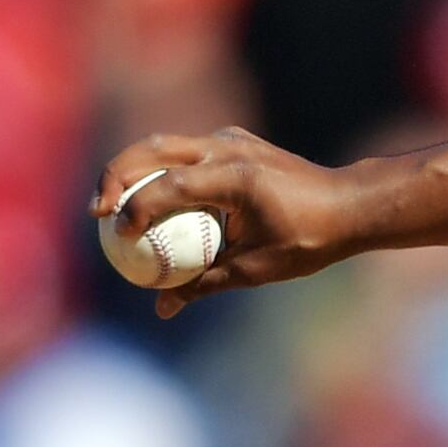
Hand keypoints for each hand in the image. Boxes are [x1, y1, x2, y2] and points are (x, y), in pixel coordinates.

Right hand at [87, 125, 361, 319]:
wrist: (351, 204)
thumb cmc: (310, 239)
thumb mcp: (257, 268)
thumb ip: (205, 284)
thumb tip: (162, 308)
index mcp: (237, 177)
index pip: (170, 187)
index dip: (137, 211)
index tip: (118, 238)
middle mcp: (229, 148)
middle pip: (152, 150)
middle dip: (115, 177)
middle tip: (96, 213)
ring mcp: (230, 138)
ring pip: (163, 144)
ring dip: (131, 169)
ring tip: (110, 204)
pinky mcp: (231, 140)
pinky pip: (183, 151)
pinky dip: (157, 170)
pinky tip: (145, 199)